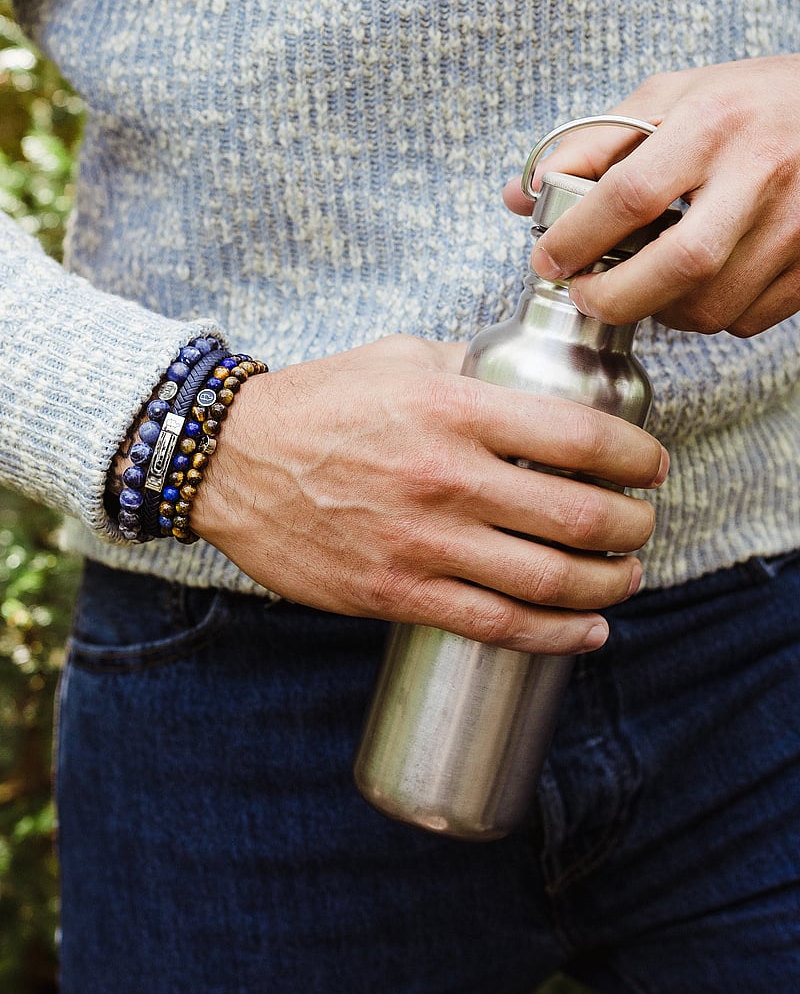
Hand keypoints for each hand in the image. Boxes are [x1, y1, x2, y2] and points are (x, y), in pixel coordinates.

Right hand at [192, 334, 667, 654]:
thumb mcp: (399, 359)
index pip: (580, 439)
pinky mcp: (397, 594)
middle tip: (641, 525)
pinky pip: (495, 625)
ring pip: (547, 581)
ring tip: (625, 577)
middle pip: (579, 517)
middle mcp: (447, 480)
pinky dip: (555, 634)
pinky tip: (585, 630)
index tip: (652, 467)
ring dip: (608, 585)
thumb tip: (533, 383)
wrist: (231, 462)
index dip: (636, 459)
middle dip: (633, 528)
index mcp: (454, 412)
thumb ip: (472, 369)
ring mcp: (422, 545)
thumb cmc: (317, 403)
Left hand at [503, 55, 799, 336]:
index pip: (629, 195)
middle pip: (675, 266)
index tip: (547, 260)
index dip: (576, 239)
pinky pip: (742, 321)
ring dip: (659, 311)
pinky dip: (706, 315)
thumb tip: (522, 196)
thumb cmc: (747, 106)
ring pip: (709, 308)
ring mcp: (794, 226)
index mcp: (714, 123)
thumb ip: (592, 146)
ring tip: (643, 284)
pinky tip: (696, 286)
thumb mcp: (670, 100)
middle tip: (586, 293)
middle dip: (613, 296)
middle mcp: (759, 174)